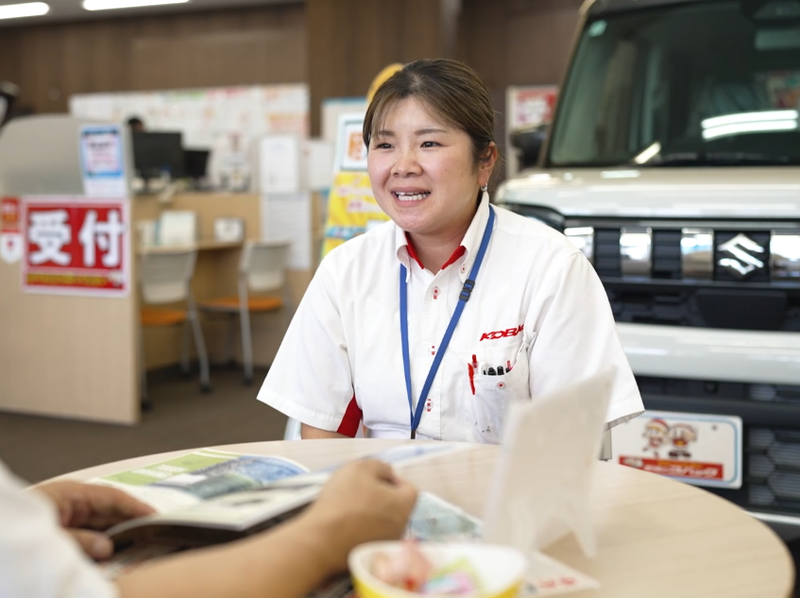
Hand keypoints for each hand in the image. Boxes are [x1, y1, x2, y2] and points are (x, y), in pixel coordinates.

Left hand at [35, 480, 155, 559]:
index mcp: (71, 493)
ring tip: (135, 545)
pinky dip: (101, 541)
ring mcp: (67, 515)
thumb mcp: (50, 536)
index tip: (154, 517)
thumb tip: (107, 548)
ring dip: (115, 535)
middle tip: (150, 535)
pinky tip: (111, 551)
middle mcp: (72, 501)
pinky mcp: (62, 528)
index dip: (136, 507)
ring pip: (100, 524)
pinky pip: (89, 533)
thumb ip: (80, 541)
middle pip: (109, 511)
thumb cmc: (13, 528)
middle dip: (129, 523)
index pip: (113, 497)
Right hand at [300, 459, 417, 572]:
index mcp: (403, 506)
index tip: (375, 477)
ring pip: (385, 521)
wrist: (321, 541)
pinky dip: (364, 527)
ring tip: (350, 506)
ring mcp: (386, 544)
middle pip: (397, 506)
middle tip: (361, 490)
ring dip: (373, 512)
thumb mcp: (360, 468)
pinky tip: (346, 523)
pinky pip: (372, 535)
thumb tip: (387, 473)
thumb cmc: (343, 501)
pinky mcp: (371, 556)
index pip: (409, 489)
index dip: (394, 479)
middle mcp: (401, 528)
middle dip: (382, 496)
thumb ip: (380, 466)